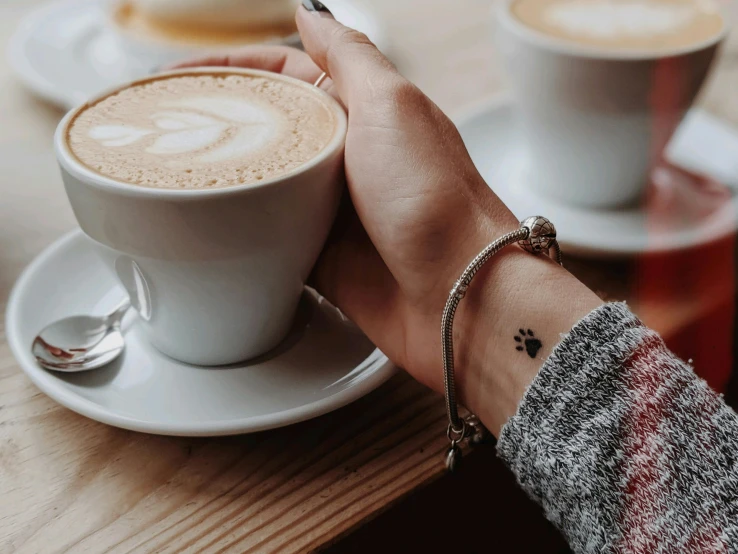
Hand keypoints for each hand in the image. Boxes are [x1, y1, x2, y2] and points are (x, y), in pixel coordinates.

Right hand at [174, 7, 600, 433]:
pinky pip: (268, 237)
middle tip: (158, 126)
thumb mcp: (391, 105)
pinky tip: (203, 226)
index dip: (230, 68)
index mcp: (363, 110)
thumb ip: (349, 57)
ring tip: (167, 174)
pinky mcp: (322, 256)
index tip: (176, 74)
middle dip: (217, 123)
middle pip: (268, 128)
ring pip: (263, 184)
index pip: (284, 73)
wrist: (458, 295)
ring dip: (223, 179)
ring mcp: (332, 208)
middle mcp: (347, 155)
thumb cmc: (434, 199)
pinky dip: (238, 231)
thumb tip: (312, 11)